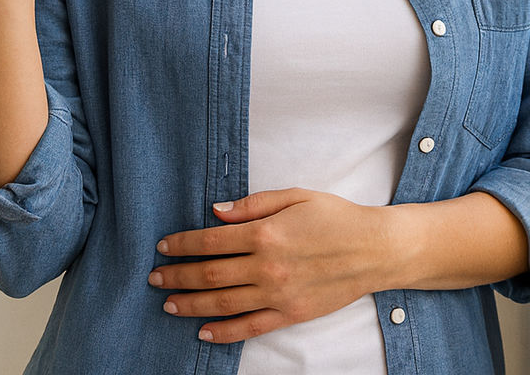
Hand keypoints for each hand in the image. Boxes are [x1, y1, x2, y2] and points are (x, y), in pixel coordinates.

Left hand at [148, 188, 393, 343]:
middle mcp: (267, 266)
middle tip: (154, 277)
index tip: (163, 246)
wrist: (375, 249)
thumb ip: (253, 204)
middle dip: (177, 276)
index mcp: (266, 233)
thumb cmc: (336, 217)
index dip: (182, 244)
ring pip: (223, 304)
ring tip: (168, 303)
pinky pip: (250, 327)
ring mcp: (278, 294)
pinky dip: (224, 333)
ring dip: (191, 305)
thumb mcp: (295, 196)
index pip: (211, 240)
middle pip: (210, 275)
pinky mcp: (291, 314)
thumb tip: (216, 211)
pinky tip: (203, 332)